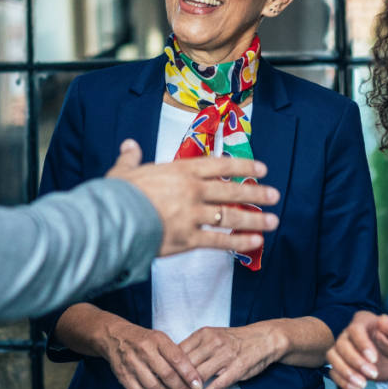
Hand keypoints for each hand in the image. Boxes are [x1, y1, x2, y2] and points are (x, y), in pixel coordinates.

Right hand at [98, 319, 204, 388]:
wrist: (115, 337)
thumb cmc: (144, 340)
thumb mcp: (160, 339)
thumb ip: (175, 354)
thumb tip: (192, 376)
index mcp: (157, 340)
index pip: (177, 358)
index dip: (189, 374)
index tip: (198, 385)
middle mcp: (144, 351)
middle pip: (167, 375)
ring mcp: (132, 364)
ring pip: (154, 388)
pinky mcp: (123, 376)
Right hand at [107, 139, 279, 256]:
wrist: (112, 221)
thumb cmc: (118, 196)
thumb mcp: (124, 171)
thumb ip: (131, 158)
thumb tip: (129, 146)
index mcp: (180, 171)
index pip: (220, 166)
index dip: (244, 166)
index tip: (261, 168)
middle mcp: (192, 191)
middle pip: (231, 191)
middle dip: (256, 193)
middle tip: (274, 195)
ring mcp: (193, 215)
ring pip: (231, 216)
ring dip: (254, 219)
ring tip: (273, 221)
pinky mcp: (189, 239)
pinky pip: (220, 241)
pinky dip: (239, 243)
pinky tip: (255, 242)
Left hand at [178, 324, 282, 388]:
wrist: (264, 339)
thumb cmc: (235, 339)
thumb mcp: (213, 335)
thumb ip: (195, 346)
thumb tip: (173, 361)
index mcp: (204, 333)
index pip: (178, 351)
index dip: (168, 367)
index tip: (161, 378)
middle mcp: (213, 343)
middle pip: (186, 365)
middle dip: (176, 381)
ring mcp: (225, 356)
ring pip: (199, 376)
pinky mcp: (236, 370)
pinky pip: (216, 386)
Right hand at [327, 311, 387, 388]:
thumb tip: (384, 319)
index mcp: (362, 321)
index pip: (355, 329)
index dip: (362, 344)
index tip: (374, 359)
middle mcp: (348, 333)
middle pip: (342, 344)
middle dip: (355, 361)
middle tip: (373, 374)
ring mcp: (342, 349)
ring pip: (333, 357)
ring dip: (345, 372)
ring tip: (362, 384)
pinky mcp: (341, 364)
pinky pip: (333, 372)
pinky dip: (342, 382)